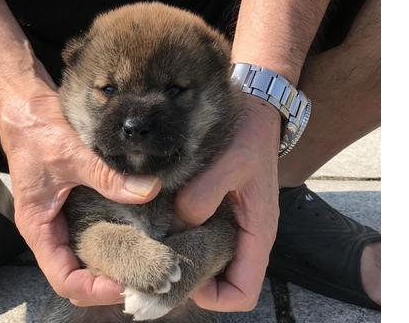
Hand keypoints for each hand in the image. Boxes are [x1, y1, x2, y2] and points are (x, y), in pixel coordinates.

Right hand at [0, 90, 161, 306]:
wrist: (26, 108)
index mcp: (38, 227)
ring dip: (114, 266)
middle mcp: (51, 231)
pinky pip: (95, 234)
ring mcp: (63, 220)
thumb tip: (149, 190)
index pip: (64, 278)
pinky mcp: (76, 207)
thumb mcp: (71, 154)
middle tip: (145, 278)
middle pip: (78, 276)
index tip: (126, 285)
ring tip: (146, 264)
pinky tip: (140, 237)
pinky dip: (115, 241)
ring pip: (88, 259)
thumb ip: (107, 176)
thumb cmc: (35, 131)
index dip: (95, 289)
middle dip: (109, 283)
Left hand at [175, 95, 280, 310]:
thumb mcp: (231, 162)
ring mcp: (233, 228)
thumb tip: (182, 219)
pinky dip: (184, 240)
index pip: (242, 293)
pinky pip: (202, 240)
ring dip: (185, 260)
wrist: (256, 116)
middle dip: (192, 281)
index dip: (214, 297)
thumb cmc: (249, 138)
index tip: (184, 278)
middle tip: (158, 262)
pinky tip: (162, 224)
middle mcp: (246, 238)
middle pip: (222, 284)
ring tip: (156, 244)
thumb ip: (205, 193)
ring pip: (211, 263)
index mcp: (257, 234)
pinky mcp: (221, 214)